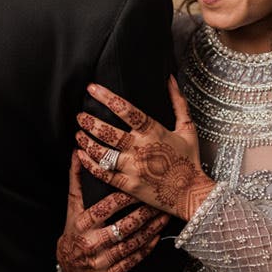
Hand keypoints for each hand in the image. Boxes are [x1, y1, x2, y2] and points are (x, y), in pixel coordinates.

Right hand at [58, 156, 168, 271]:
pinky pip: (131, 262)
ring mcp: (99, 261)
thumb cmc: (73, 229)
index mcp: (81, 224)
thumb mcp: (73, 204)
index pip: (104, 209)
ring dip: (149, 230)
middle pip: (121, 227)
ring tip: (163, 217)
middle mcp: (90, 243)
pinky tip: (157, 237)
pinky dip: (146, 249)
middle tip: (158, 202)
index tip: (138, 189)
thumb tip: (77, 153)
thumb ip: (77, 178)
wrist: (68, 264)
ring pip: (130, 245)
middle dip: (142, 214)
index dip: (122, 199)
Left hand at [75, 77, 214, 219]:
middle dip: (89, 122)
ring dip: (86, 141)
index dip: (107, 97)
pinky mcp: (128, 185)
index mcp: (154, 132)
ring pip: (101, 153)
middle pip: (108, 132)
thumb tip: (170, 79)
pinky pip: (103, 173)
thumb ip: (178, 102)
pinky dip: (88, 163)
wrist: (192, 193)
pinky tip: (81, 154)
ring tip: (79, 133)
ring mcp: (133, 168)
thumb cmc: (189, 160)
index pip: (126, 110)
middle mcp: (140, 149)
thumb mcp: (187, 128)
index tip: (92, 88)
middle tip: (80, 116)